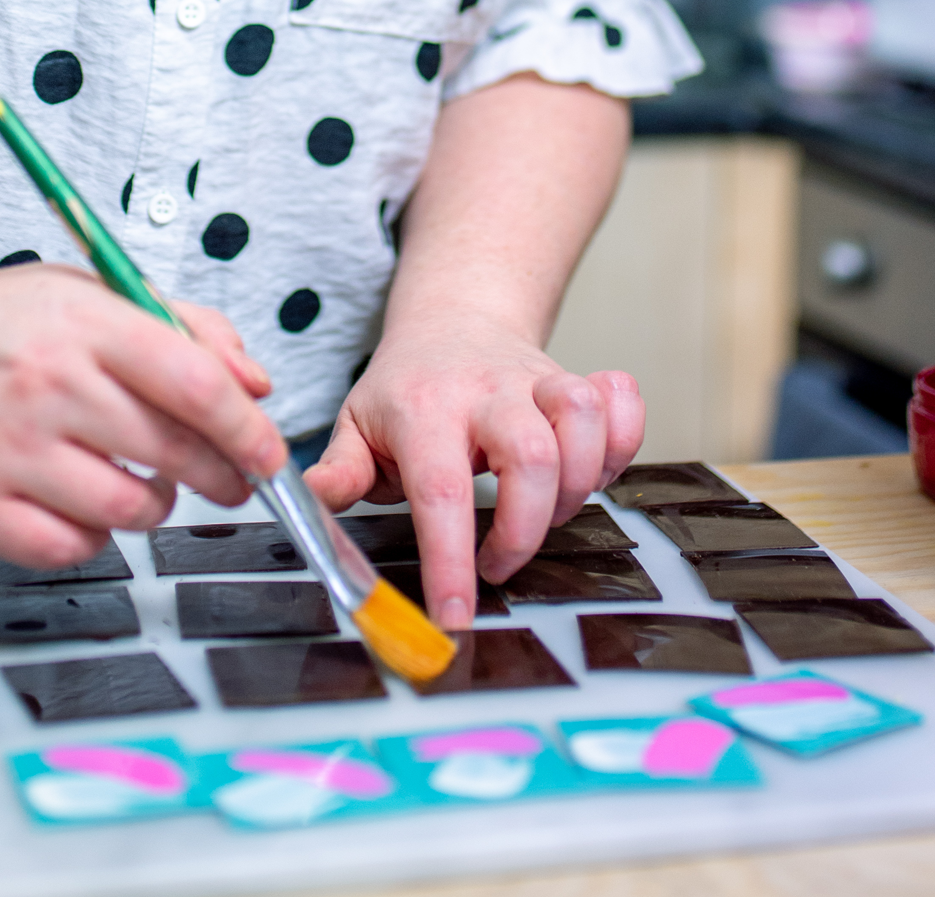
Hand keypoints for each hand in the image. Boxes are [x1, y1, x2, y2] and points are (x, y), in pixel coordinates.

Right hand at [0, 262, 284, 569]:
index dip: (246, 428)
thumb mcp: (98, 292)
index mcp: (83, 322)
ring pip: (127, 510)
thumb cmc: (6, 321)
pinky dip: (92, 537)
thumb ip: (187, 329)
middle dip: (222, 475)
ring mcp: (3, 448)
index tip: (270, 454)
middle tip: (232, 479)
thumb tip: (256, 385)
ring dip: (156, 506)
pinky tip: (84, 503)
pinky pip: (68, 549)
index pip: (192, 382)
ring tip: (143, 482)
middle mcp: (43, 383)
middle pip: (170, 451)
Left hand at [301, 308, 642, 629]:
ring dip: (577, 486)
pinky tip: (592, 469)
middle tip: (497, 563)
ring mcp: (536, 381)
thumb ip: (339, 471)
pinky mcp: (576, 379)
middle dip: (526, 531)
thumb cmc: (405, 387)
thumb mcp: (356, 423)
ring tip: (545, 511)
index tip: (455, 615)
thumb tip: (311, 504)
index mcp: (423, 410)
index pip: (440, 490)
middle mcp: (485, 391)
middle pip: (533, 456)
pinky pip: (621, 401)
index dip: (451, 560)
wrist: (452, 318)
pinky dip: (623, 442)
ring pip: (581, 420)